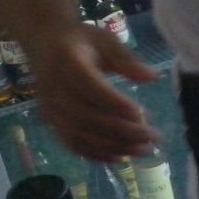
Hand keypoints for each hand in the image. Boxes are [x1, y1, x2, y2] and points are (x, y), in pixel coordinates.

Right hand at [29, 24, 159, 161]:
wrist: (44, 43)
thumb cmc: (81, 40)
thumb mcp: (105, 40)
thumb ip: (127, 58)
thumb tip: (152, 76)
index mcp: (67, 63)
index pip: (91, 88)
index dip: (117, 104)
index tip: (144, 114)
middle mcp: (54, 89)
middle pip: (88, 117)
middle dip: (124, 131)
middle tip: (154, 137)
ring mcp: (50, 108)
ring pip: (81, 135)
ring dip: (115, 146)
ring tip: (145, 150)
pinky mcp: (51, 121)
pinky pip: (72, 143)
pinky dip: (97, 154)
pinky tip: (121, 157)